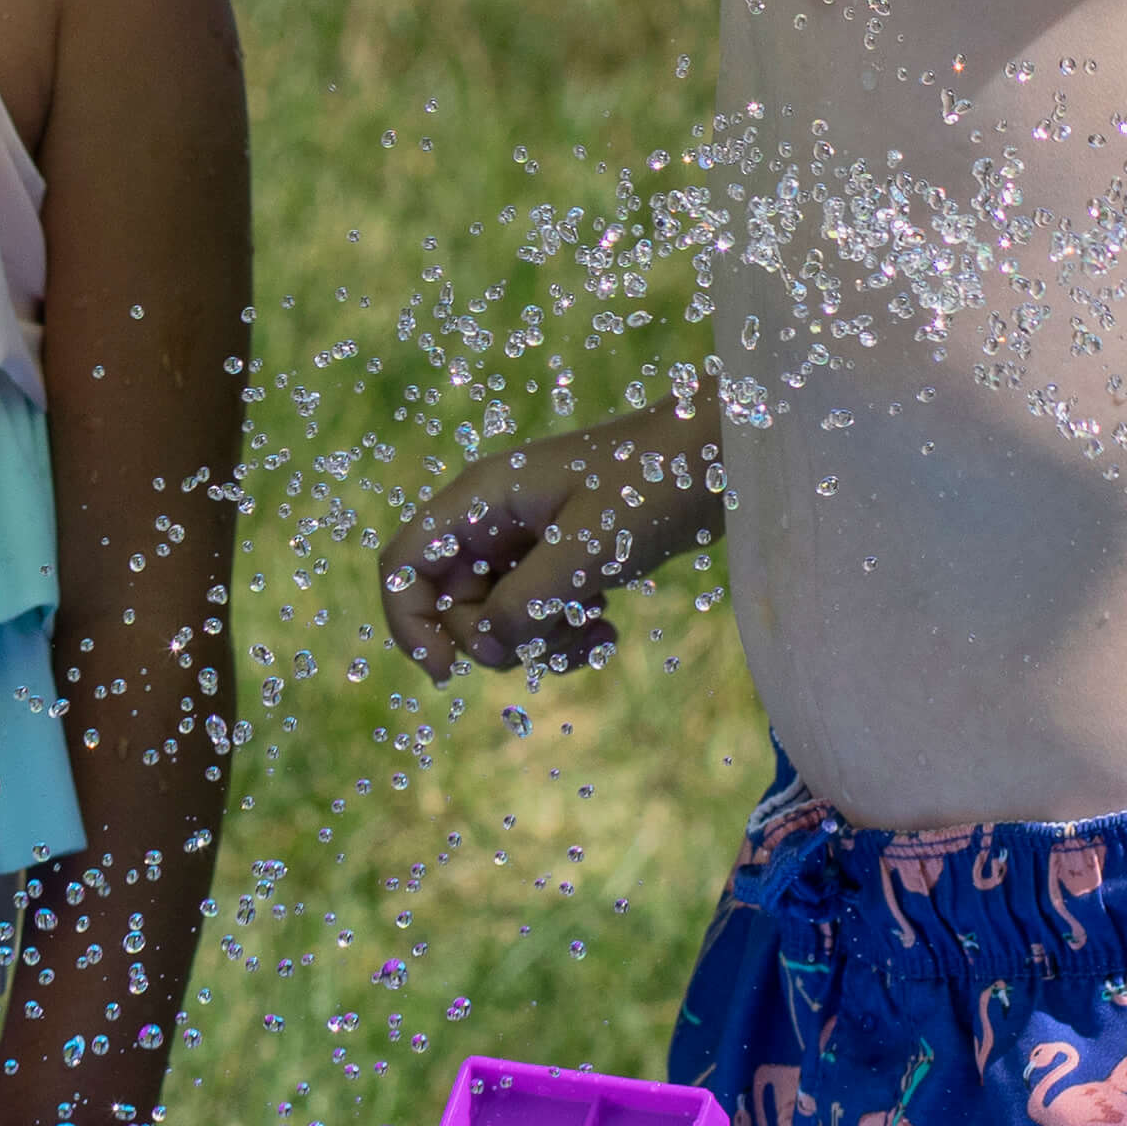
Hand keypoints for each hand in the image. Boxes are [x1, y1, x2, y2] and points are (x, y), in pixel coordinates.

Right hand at [378, 413, 718, 680]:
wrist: (722, 455)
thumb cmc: (652, 482)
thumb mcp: (586, 547)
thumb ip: (525, 601)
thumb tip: (485, 649)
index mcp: (480, 499)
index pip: (404, 564)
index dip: (409, 621)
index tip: (446, 670)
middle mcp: (492, 519)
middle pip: (453, 601)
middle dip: (496, 638)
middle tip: (552, 642)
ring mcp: (527, 539)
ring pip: (500, 616)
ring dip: (539, 641)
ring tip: (596, 636)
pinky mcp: (562, 557)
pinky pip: (538, 614)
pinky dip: (565, 633)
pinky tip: (608, 627)